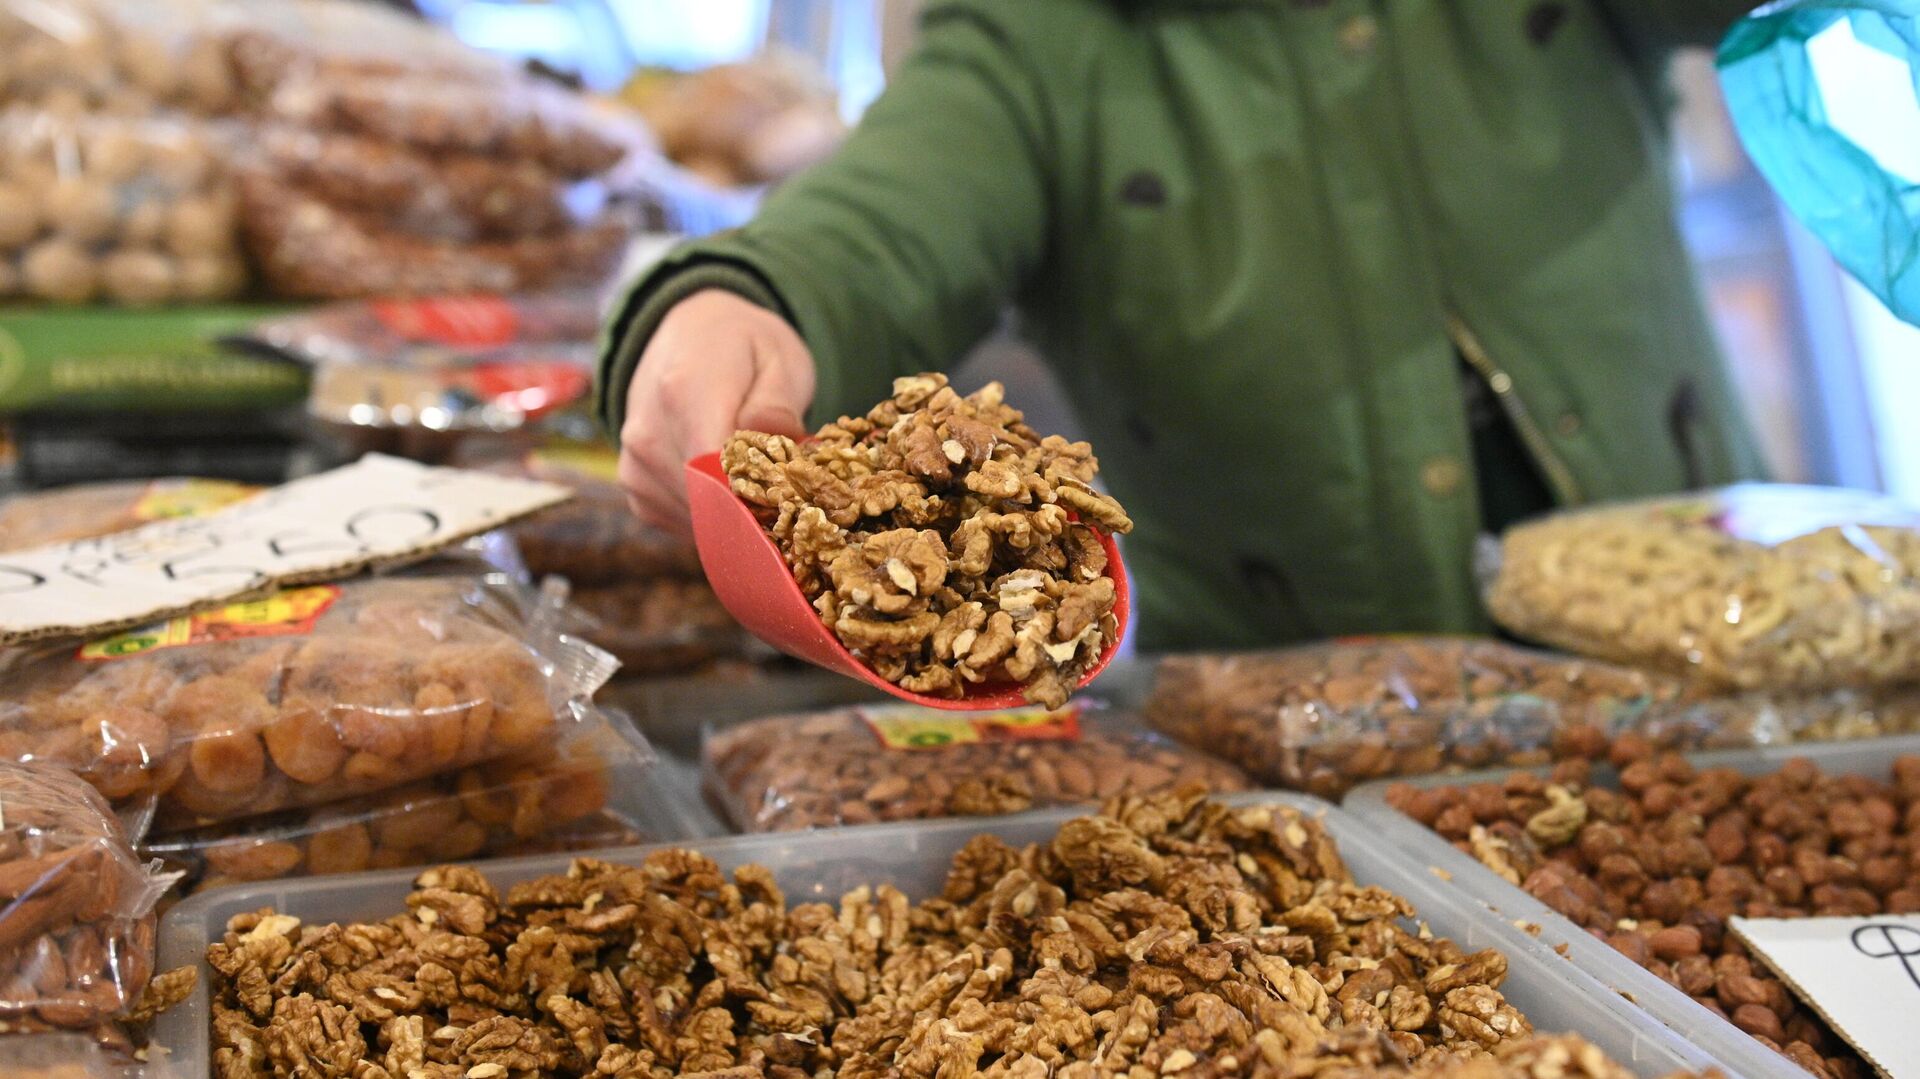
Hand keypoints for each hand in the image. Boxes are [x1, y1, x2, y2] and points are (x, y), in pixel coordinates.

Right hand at [618, 289, 814, 536]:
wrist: (690, 335)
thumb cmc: (744, 348)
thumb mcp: (778, 357)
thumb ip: (777, 402)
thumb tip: (775, 439)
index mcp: (683, 393)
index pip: (719, 472)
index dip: (762, 494)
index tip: (796, 492)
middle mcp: (647, 435)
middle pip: (709, 502)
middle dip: (754, 505)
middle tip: (788, 484)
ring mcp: (635, 466)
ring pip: (698, 519)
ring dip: (734, 511)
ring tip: (758, 474)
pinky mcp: (636, 489)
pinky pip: (683, 522)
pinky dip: (713, 514)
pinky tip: (728, 481)